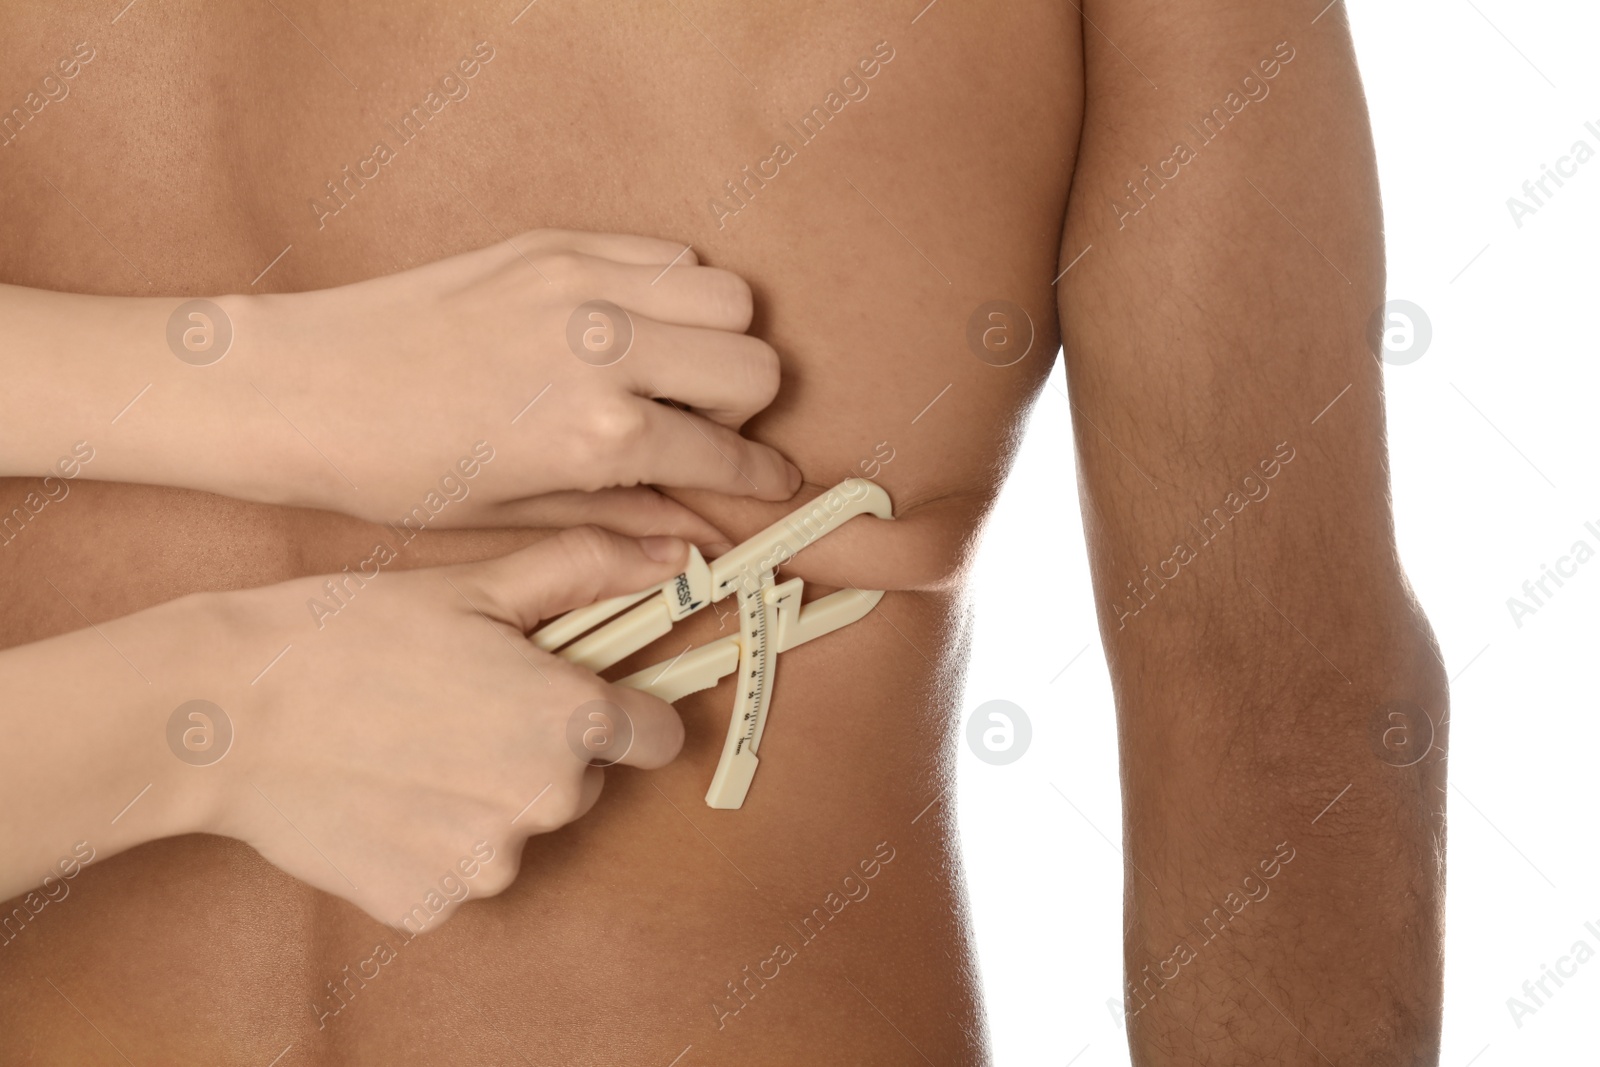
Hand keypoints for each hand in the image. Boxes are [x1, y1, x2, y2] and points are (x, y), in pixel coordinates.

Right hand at [196, 526, 690, 928]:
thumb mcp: (476, 587)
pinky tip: (380, 796)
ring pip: (517, 830)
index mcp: (574, 720)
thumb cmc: (351, 634)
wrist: (226, 713)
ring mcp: (488, 865)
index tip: (575, 696)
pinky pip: (455, 874)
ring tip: (409, 749)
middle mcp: (547, 802)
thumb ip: (587, 571)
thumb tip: (674, 554)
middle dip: (540, 749)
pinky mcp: (430, 906)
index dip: (621, 711)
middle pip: (581, 782)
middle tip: (460, 708)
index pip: (656, 737)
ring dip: (484, 799)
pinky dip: (429, 843)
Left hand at [242, 230, 796, 530]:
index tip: (772, 484)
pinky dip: (671, 290)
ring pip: (727, 295)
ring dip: (718, 340)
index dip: (760, 479)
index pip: (727, 452)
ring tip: (669, 373)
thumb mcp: (518, 514)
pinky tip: (630, 327)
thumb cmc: (398, 470)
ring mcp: (583, 284)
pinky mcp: (555, 244)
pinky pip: (665, 252)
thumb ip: (625, 516)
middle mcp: (607, 349)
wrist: (303, 388)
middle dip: (743, 408)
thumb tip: (697, 538)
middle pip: (755, 362)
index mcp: (598, 434)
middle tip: (698, 430)